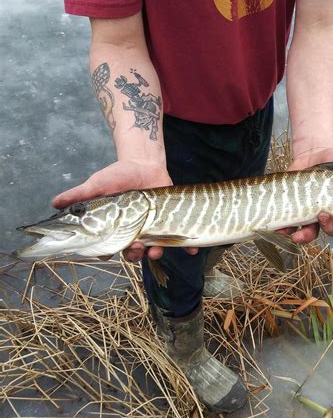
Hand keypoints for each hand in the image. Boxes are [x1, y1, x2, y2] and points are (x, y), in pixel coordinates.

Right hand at [52, 160, 198, 261]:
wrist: (144, 163)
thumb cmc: (118, 174)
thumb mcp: (98, 184)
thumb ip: (79, 194)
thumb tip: (55, 203)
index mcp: (114, 228)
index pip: (110, 247)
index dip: (111, 252)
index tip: (112, 251)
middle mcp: (133, 232)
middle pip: (133, 253)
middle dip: (135, 255)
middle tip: (137, 248)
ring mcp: (152, 229)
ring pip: (154, 249)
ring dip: (156, 254)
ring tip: (158, 250)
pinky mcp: (169, 223)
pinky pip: (179, 239)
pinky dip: (187, 248)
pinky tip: (193, 251)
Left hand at [279, 139, 332, 243]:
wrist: (312, 156)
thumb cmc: (332, 160)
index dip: (332, 224)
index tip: (324, 215)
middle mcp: (322, 215)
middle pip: (319, 232)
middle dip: (311, 234)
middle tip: (304, 229)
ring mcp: (306, 214)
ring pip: (302, 231)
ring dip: (295, 235)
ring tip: (287, 233)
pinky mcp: (291, 209)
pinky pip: (287, 223)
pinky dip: (281, 226)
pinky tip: (276, 226)